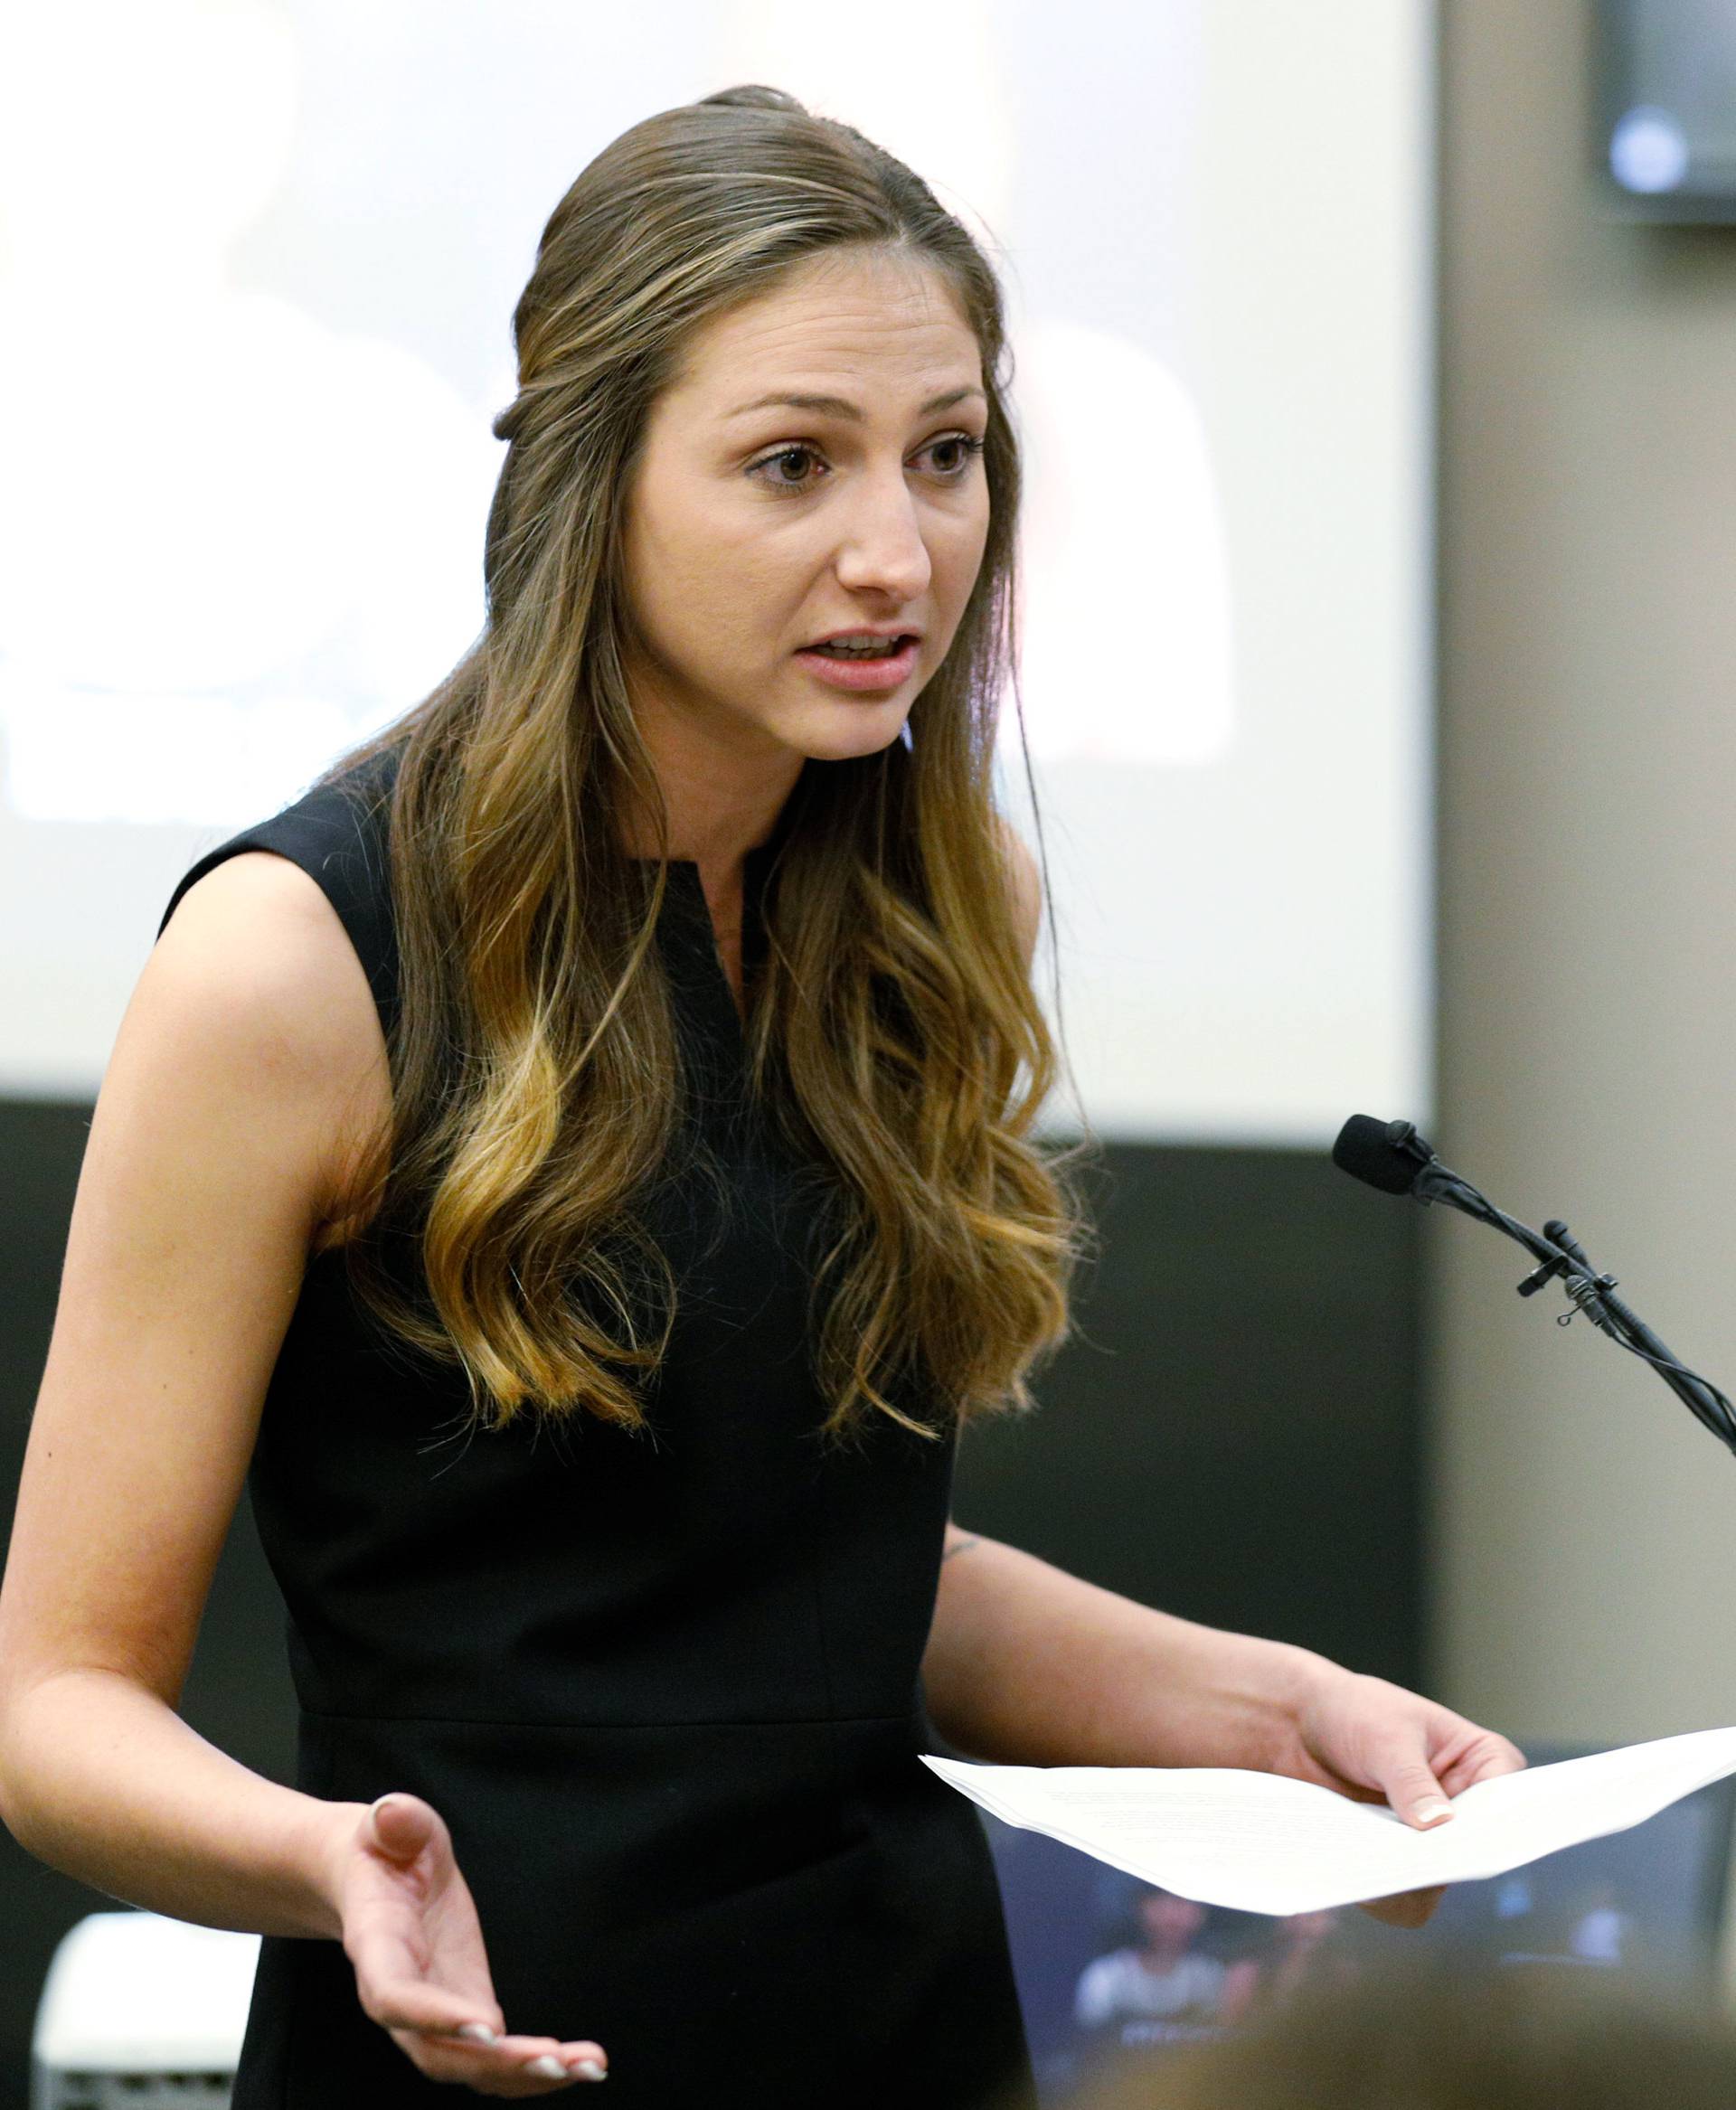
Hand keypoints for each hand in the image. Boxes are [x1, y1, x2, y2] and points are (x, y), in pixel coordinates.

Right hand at [326, 1793, 607, 2095]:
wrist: (372, 1878)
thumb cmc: (384, 1849)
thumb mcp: (390, 1824)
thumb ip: (395, 1821)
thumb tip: (392, 1813)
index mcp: (377, 1949)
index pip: (396, 1998)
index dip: (435, 2018)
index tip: (487, 2027)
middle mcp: (400, 1997)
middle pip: (438, 2053)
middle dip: (496, 2064)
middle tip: (555, 2061)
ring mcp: (433, 2014)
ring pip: (471, 2068)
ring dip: (526, 2076)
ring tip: (587, 2068)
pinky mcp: (464, 2013)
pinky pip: (493, 2058)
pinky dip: (533, 2068)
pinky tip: (578, 2064)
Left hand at [1279, 1664, 1526, 1928]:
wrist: (1296, 1724)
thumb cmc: (1353, 1711)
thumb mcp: (1385, 1735)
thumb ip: (1411, 1779)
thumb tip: (1437, 1825)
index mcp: (1482, 1760)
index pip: (1508, 1802)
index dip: (1493, 1826)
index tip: (1468, 1841)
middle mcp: (1466, 1808)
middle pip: (1475, 1852)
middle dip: (1447, 1859)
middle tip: (1413, 1859)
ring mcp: (1433, 1839)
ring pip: (1440, 1881)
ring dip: (1410, 1880)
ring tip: (1374, 1862)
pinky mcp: (1400, 1862)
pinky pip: (1403, 1895)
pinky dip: (1383, 1890)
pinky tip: (1356, 1870)